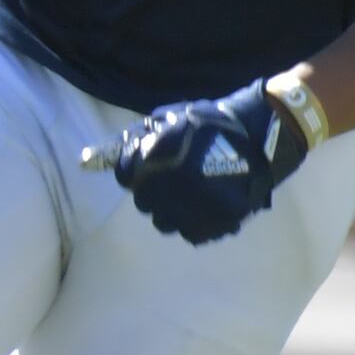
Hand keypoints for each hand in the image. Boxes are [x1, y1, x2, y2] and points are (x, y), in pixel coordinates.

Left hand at [98, 80, 312, 245]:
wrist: (261, 136)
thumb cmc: (212, 124)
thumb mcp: (171, 121)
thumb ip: (135, 139)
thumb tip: (93, 158)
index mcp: (152, 158)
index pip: (125, 177)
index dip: (137, 173)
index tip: (152, 169)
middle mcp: (165, 186)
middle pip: (143, 203)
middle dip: (155, 192)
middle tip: (177, 180)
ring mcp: (190, 208)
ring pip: (164, 222)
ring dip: (174, 210)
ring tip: (194, 194)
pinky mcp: (213, 224)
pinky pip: (190, 233)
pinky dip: (197, 222)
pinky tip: (208, 205)